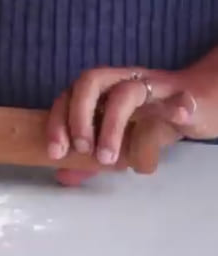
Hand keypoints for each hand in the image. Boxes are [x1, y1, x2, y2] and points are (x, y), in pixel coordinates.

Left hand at [47, 66, 217, 185]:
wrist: (197, 106)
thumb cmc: (149, 123)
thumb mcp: (114, 143)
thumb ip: (88, 159)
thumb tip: (63, 175)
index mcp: (99, 90)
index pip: (67, 96)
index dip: (57, 122)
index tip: (57, 153)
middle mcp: (120, 80)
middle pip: (90, 81)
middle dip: (79, 117)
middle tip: (82, 150)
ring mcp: (150, 85)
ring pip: (126, 91)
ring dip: (112, 124)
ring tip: (109, 157)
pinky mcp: (181, 94)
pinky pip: (178, 98)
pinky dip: (177, 108)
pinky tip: (177, 119)